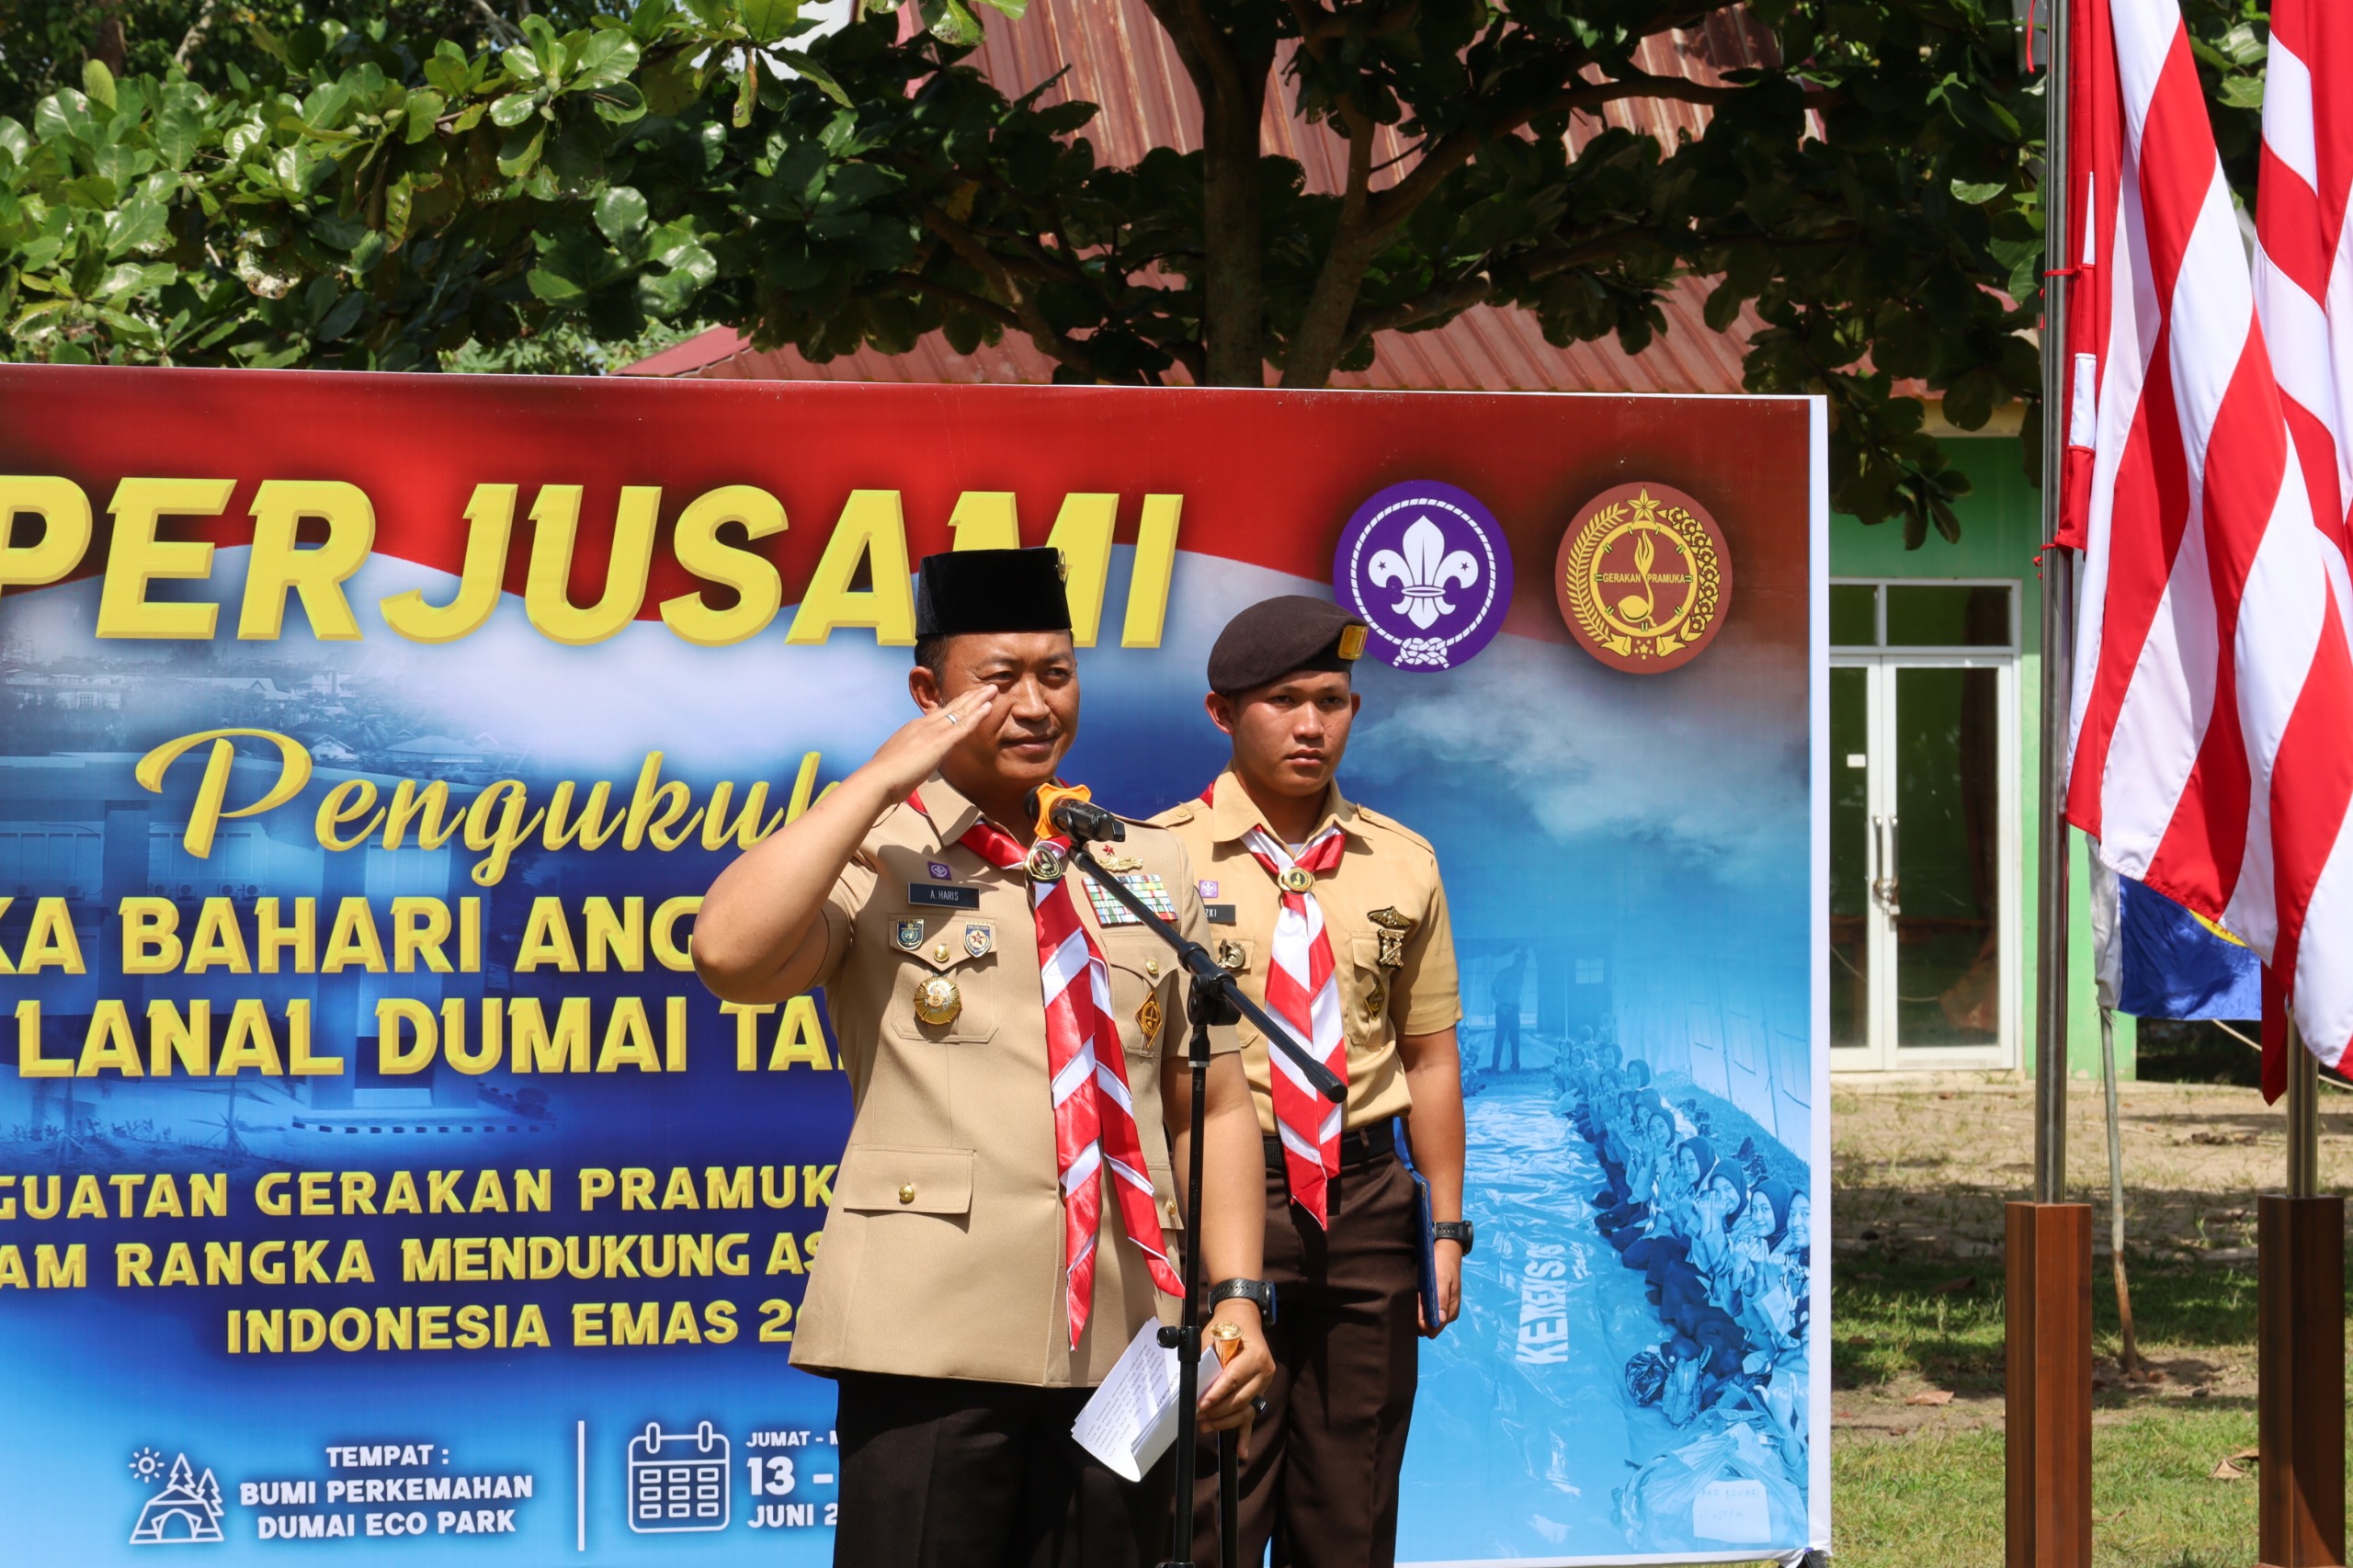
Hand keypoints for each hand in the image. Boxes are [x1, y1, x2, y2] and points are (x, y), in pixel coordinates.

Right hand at [857, 683, 998, 799]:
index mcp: (912, 729)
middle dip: (969, 698)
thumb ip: (905, 757)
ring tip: (992, 690)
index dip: (954, 706)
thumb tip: (907, 762)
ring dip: (978, 700)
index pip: (938, 715)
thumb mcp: (895, 760)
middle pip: (951, 708)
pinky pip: (964, 726)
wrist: (878, 778)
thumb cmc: (884, 776)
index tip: (965, 700)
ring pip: (960, 712)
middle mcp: (923, 725)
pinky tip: (988, 707)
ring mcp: (932, 732)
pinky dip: (977, 716)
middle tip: (984, 688)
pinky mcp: (940, 742)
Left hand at [1196, 1302, 1272, 1435]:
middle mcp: (1264, 1373)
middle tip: (1198, 1417)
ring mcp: (1264, 1385)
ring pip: (1245, 1411)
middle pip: (1240, 1400)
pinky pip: (1252, 1416)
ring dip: (1225, 1423)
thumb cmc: (1227, 1325)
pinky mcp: (1260, 1393)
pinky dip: (1245, 1435)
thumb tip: (1192, 1382)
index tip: (1201, 1404)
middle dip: (1218, 1412)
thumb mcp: (1213, 1336)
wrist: (1244, 1318)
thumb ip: (1205, 1359)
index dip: (1217, 1394)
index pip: (1233, 1380)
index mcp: (1254, 1357)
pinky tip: (1241, 1452)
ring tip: (1204, 1426)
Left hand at [1418, 1242, 1462, 1337]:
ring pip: (1423, 1319)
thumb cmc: (1443, 1263)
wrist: (1445, 1248)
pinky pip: (1422, 1310)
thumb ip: (1441, 1299)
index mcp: (1450, 1312)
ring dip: (1415, 1311)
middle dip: (1416, 1318)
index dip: (1421, 1323)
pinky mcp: (1433, 1300)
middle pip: (1426, 1327)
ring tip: (1413, 1295)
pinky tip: (1414, 1294)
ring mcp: (1439, 1307)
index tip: (1415, 1308)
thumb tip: (1440, 1320)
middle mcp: (1445, 1313)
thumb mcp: (1442, 1279)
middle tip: (1413, 1299)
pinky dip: (1416, 1305)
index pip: (1433, 1330)